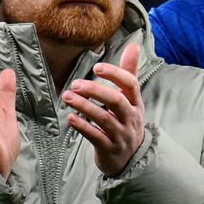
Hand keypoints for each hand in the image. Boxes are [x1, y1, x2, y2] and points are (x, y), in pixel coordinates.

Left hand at [63, 44, 145, 175]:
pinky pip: (96, 137)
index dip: (115, 74)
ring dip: (84, 106)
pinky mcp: (109, 149)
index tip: (97, 67)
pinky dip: (83, 126)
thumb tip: (134, 46)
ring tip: (67, 97)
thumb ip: (129, 72)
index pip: (130, 84)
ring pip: (104, 119)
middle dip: (95, 90)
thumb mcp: (131, 98)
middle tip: (75, 84)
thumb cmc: (126, 121)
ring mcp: (121, 135)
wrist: (130, 158)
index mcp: (136, 103)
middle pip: (116, 101)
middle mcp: (131, 118)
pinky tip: (70, 118)